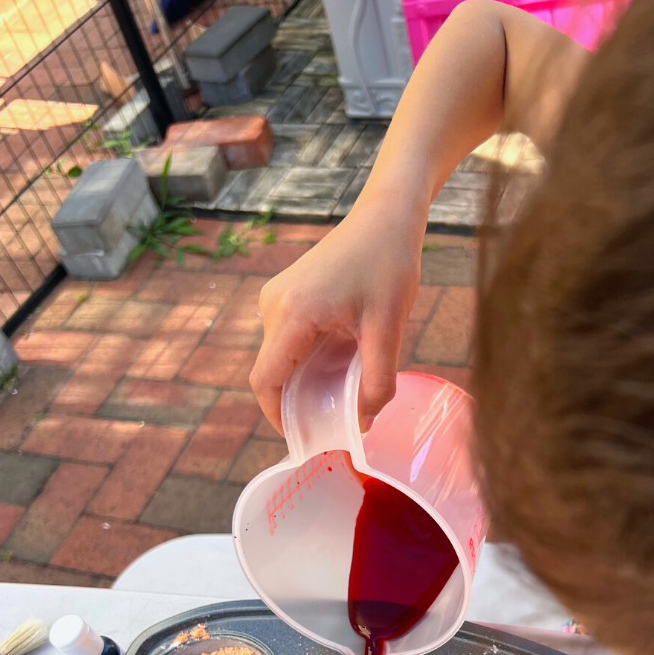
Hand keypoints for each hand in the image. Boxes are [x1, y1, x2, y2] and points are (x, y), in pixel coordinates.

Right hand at [250, 194, 423, 433]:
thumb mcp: (388, 330)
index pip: (265, 381)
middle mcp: (273, 304)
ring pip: (280, 356)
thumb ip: (377, 382)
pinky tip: (340, 362)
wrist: (386, 217)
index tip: (304, 437)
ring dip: (305, 379)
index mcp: (291, 314)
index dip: (278, 417)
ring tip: (342, 389)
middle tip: (332, 420)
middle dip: (296, 401)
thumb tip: (364, 424)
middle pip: (271, 371)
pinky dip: (307, 359)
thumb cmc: (388, 265)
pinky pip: (287, 339)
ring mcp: (276, 297)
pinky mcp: (286, 293)